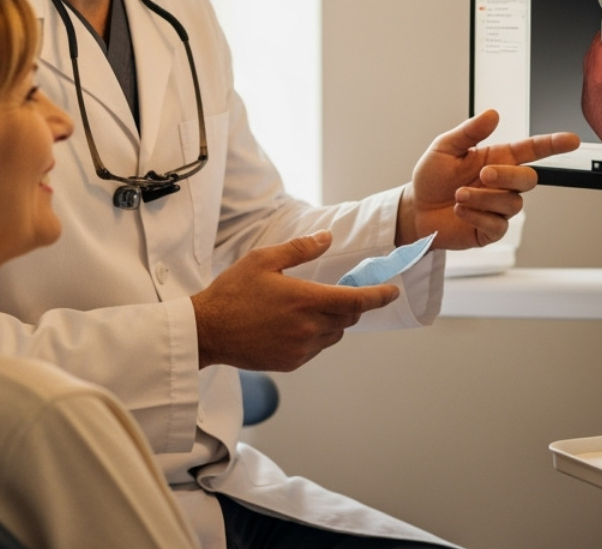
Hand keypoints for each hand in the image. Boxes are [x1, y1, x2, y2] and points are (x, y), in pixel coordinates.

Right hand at [190, 231, 399, 370]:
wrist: (208, 331)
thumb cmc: (233, 292)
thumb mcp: (264, 259)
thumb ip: (300, 248)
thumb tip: (328, 238)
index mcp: (305, 299)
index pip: (356, 301)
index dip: (379, 296)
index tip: (393, 292)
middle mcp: (308, 327)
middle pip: (348, 318)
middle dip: (351, 305)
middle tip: (341, 291)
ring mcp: (300, 349)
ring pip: (334, 335)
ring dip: (334, 321)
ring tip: (309, 307)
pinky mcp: (291, 363)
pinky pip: (317, 348)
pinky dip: (316, 336)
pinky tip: (294, 325)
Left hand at [397, 109, 579, 249]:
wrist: (416, 209)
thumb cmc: (432, 177)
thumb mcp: (445, 148)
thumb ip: (469, 131)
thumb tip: (492, 114)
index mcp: (498, 159)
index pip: (533, 150)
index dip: (553, 145)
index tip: (572, 140)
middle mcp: (503, 184)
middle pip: (529, 180)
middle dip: (508, 176)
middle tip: (483, 174)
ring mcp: (499, 208)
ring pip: (511, 204)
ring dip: (483, 198)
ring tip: (458, 195)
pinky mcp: (491, 230)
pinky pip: (498, 225)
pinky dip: (476, 216)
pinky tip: (460, 211)